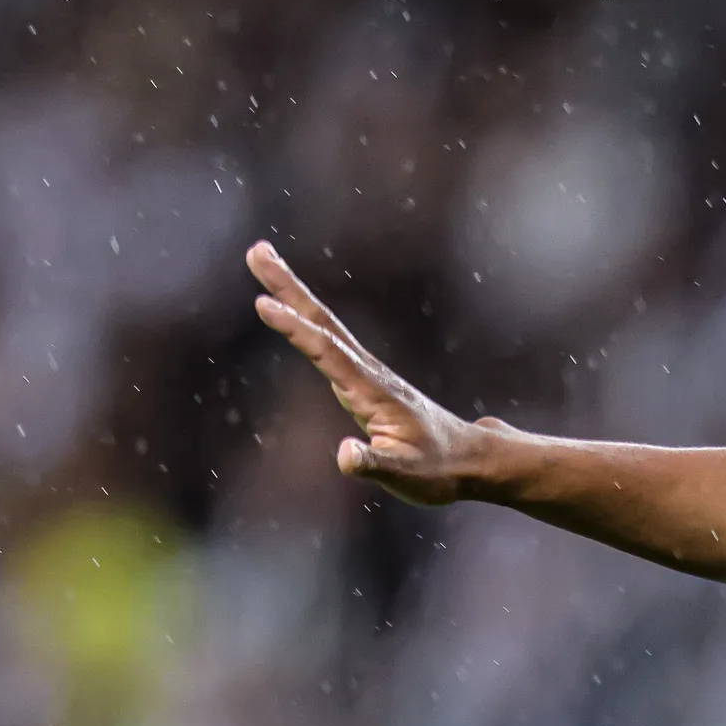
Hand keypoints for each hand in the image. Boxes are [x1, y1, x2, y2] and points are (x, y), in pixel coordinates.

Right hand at [245, 241, 502, 504]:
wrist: (469, 458)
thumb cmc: (437, 469)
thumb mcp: (405, 475)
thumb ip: (372, 464)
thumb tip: (344, 455)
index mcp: (374, 392)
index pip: (328, 353)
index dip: (296, 330)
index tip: (263, 303)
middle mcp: (369, 373)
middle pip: (323, 322)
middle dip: (288, 287)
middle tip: (256, 251)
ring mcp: (367, 373)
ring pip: (324, 326)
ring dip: (292, 294)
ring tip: (263, 261)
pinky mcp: (364, 379)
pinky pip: (327, 342)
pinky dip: (304, 320)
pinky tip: (290, 310)